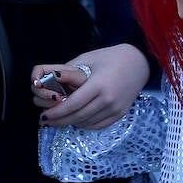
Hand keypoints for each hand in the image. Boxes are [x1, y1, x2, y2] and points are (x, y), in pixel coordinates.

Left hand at [32, 44, 149, 129]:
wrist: (138, 62)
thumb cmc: (110, 57)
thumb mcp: (88, 59)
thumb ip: (68, 71)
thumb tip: (50, 80)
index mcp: (98, 84)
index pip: (73, 104)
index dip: (57, 112)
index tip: (44, 115)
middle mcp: (108, 99)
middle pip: (78, 116)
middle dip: (60, 120)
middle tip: (45, 121)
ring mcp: (115, 108)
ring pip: (87, 123)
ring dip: (71, 123)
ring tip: (57, 120)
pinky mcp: (120, 114)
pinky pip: (98, 125)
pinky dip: (85, 125)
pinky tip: (75, 120)